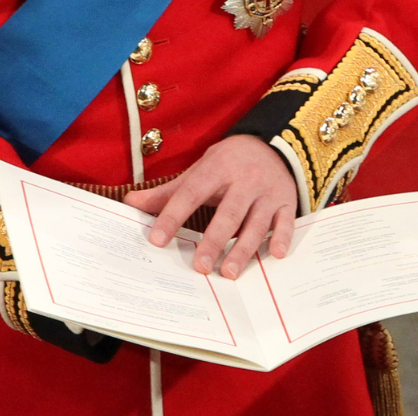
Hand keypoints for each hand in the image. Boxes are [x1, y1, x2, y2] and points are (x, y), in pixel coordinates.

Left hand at [123, 135, 296, 278]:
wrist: (271, 144)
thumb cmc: (228, 163)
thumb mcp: (199, 171)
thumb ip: (168, 191)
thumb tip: (130, 202)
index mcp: (218, 168)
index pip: (191, 193)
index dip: (173, 216)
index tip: (157, 239)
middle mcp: (245, 179)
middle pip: (228, 214)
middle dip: (213, 241)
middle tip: (200, 267)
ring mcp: (268, 191)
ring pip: (256, 223)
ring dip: (243, 249)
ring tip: (228, 272)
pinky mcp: (287, 201)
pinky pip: (286, 221)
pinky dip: (282, 237)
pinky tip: (276, 255)